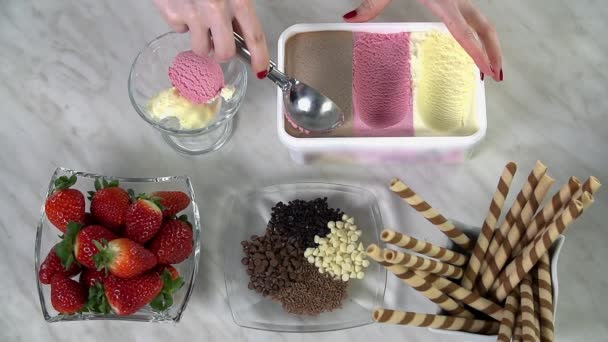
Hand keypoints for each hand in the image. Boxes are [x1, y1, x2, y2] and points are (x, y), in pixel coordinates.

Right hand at [154, 0, 269, 77]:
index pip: (254, 36)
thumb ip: (239, 7)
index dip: (259, 57)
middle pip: (225, 53)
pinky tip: (183, 5)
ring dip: (201, 41)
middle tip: (219, 43)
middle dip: (222, 53)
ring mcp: (192, 14)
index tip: (261, 70)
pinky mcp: (171, 14)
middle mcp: (216, 9)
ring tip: (199, 22)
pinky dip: (181, 22)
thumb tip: (242, 33)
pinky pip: (179, 30)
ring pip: (200, 48)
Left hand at [343, 0, 502, 80]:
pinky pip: (472, 16)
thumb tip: (352, 19)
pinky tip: (473, 45)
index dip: (477, 52)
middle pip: (483, 27)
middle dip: (493, 51)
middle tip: (496, 76)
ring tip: (489, 65)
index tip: (487, 70)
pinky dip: (478, 33)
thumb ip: (371, 3)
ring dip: (489, 43)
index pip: (463, 32)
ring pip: (482, 21)